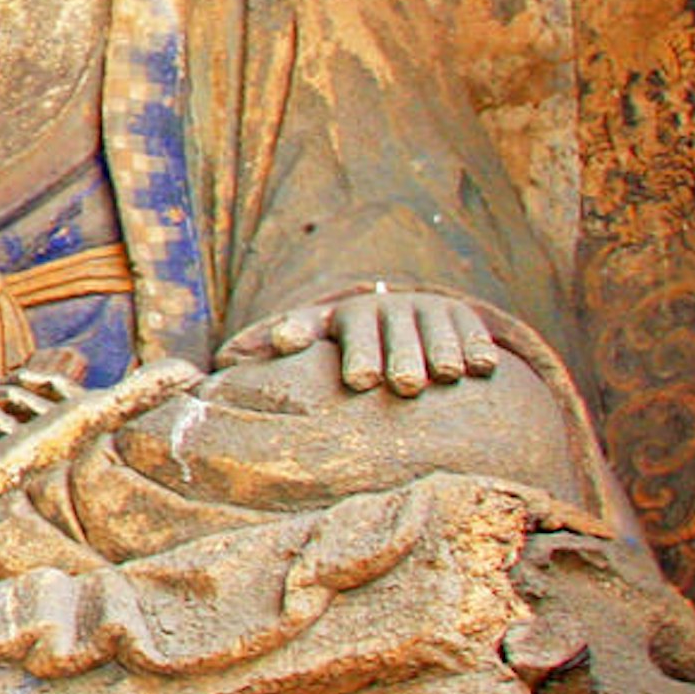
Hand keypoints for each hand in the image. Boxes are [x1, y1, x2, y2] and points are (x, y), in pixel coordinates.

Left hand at [239, 287, 500, 395]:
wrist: (410, 315)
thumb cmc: (352, 352)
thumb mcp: (315, 351)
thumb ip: (275, 362)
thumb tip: (212, 374)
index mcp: (330, 322)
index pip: (305, 323)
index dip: (293, 330)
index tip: (287, 344)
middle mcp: (374, 311)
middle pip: (371, 329)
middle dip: (380, 354)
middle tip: (389, 383)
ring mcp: (419, 310)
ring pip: (425, 328)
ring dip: (434, 352)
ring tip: (441, 377)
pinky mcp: (461, 316)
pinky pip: (470, 330)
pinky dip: (476, 348)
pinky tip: (481, 368)